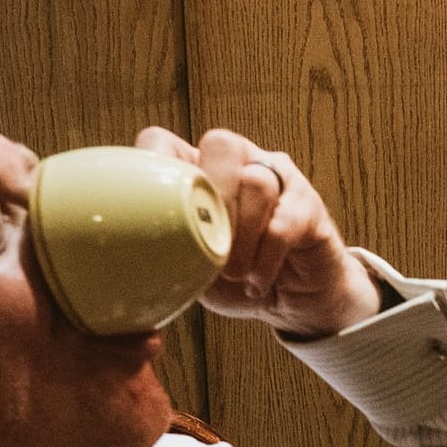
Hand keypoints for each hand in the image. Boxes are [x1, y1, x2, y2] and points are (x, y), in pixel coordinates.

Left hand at [135, 126, 380, 336]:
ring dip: (242, 237)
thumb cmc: (235, 281)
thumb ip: (168, 249)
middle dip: (213, 199)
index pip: (162, 141)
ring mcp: (276, 178)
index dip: (154, 165)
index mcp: (196, 171)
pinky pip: (284, 221)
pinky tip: (256, 283)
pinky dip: (265, 259)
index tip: (154, 211)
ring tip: (235, 274)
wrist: (289, 304)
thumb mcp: (189, 270)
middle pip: (221, 144)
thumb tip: (138, 247)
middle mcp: (237, 162)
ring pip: (257, 181)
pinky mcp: (308, 204)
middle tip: (210, 248)